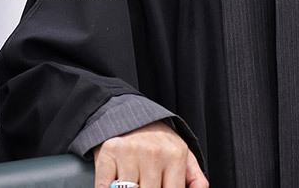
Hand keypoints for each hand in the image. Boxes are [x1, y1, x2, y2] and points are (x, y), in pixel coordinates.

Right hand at [92, 121, 208, 187]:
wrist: (133, 117)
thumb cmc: (160, 143)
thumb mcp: (183, 155)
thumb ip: (194, 179)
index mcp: (176, 156)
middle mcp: (154, 153)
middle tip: (146, 183)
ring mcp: (130, 152)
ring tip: (136, 181)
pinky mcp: (108, 152)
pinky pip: (104, 186)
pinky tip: (116, 183)